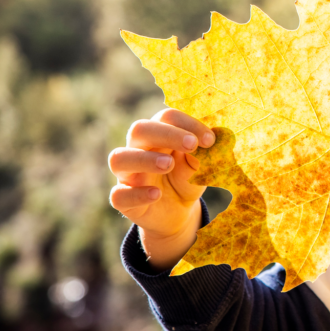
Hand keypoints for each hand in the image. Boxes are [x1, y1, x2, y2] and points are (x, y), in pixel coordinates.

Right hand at [108, 109, 215, 269]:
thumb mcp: (199, 166)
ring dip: (144, 159)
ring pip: (119, 158)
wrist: (179, 213)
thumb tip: (212, 141)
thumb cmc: (186, 180)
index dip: (188, 124)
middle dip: (166, 134)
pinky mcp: (123, 200)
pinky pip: (118, 195)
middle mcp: (138, 150)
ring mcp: (127, 175)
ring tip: (168, 165)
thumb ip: (203, 153)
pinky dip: (137, 193)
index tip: (210, 140)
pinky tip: (156, 194)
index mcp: (158, 136)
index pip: (166, 117)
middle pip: (139, 129)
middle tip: (191, 144)